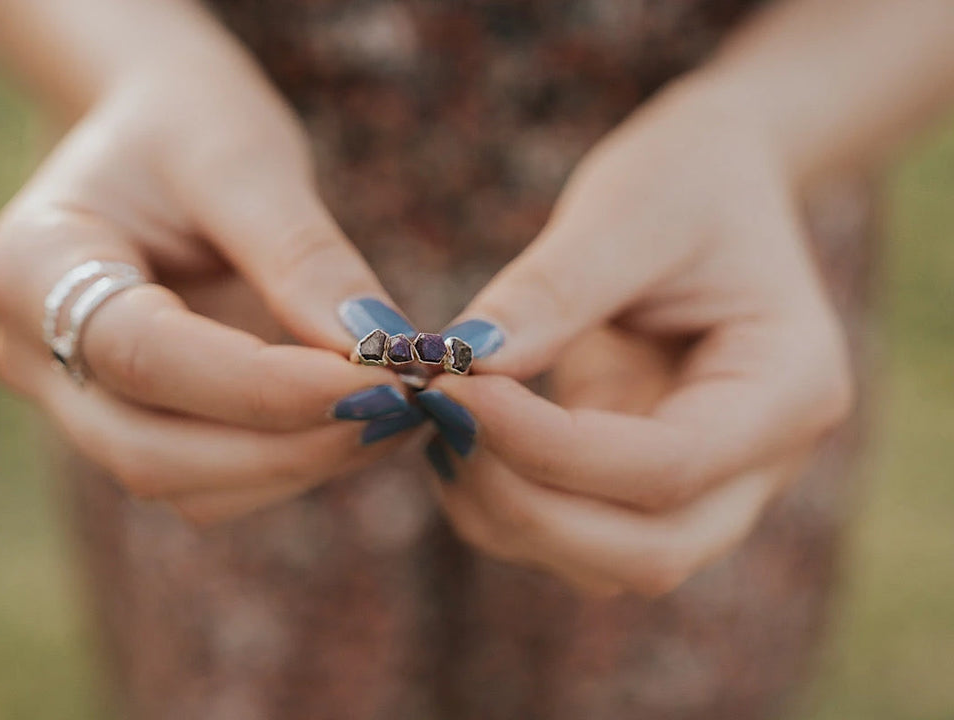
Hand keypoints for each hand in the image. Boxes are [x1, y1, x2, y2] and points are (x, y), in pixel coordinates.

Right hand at [0, 46, 425, 525]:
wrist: (161, 138)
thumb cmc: (188, 124)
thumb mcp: (241, 158)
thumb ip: (300, 255)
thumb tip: (374, 348)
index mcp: (29, 267)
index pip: (143, 356)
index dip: (263, 386)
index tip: (375, 379)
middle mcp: (35, 354)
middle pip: (151, 452)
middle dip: (287, 447)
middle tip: (402, 410)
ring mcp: (82, 403)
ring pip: (186, 486)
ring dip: (300, 466)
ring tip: (399, 414)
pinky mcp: (142, 426)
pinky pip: (214, 481)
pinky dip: (293, 463)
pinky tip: (362, 419)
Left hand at [419, 76, 852, 596]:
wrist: (712, 188)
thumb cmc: (687, 181)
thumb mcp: (629, 209)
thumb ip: (554, 290)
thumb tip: (463, 364)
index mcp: (788, 387)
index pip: (670, 465)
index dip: (550, 445)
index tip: (454, 387)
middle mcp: (761, 462)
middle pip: (648, 551)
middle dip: (527, 505)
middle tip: (440, 416)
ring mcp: (708, 485)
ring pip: (607, 562)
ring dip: (507, 514)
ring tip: (441, 419)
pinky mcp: (648, 485)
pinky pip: (576, 534)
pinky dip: (505, 506)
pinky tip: (458, 435)